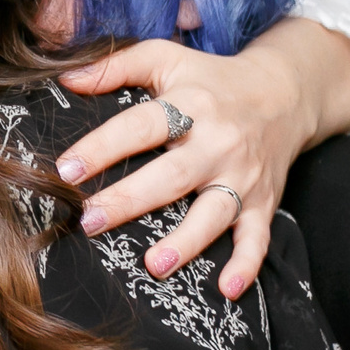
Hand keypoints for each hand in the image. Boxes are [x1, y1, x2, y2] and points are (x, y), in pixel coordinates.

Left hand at [57, 39, 314, 299]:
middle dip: (130, 200)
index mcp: (190, 104)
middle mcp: (217, 142)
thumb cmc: (210, 79)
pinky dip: (247, 265)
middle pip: (171, 175)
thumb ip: (115, 66)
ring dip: (187, 240)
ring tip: (154, 264)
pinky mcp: (264, 201)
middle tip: (90, 221)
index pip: (141, 126)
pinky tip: (227, 290)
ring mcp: (242, 176)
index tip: (67, 169)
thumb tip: (65, 79)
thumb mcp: (165, 58)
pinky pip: (258, 237)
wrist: (285, 93)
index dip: (103, 147)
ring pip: (214, 211)